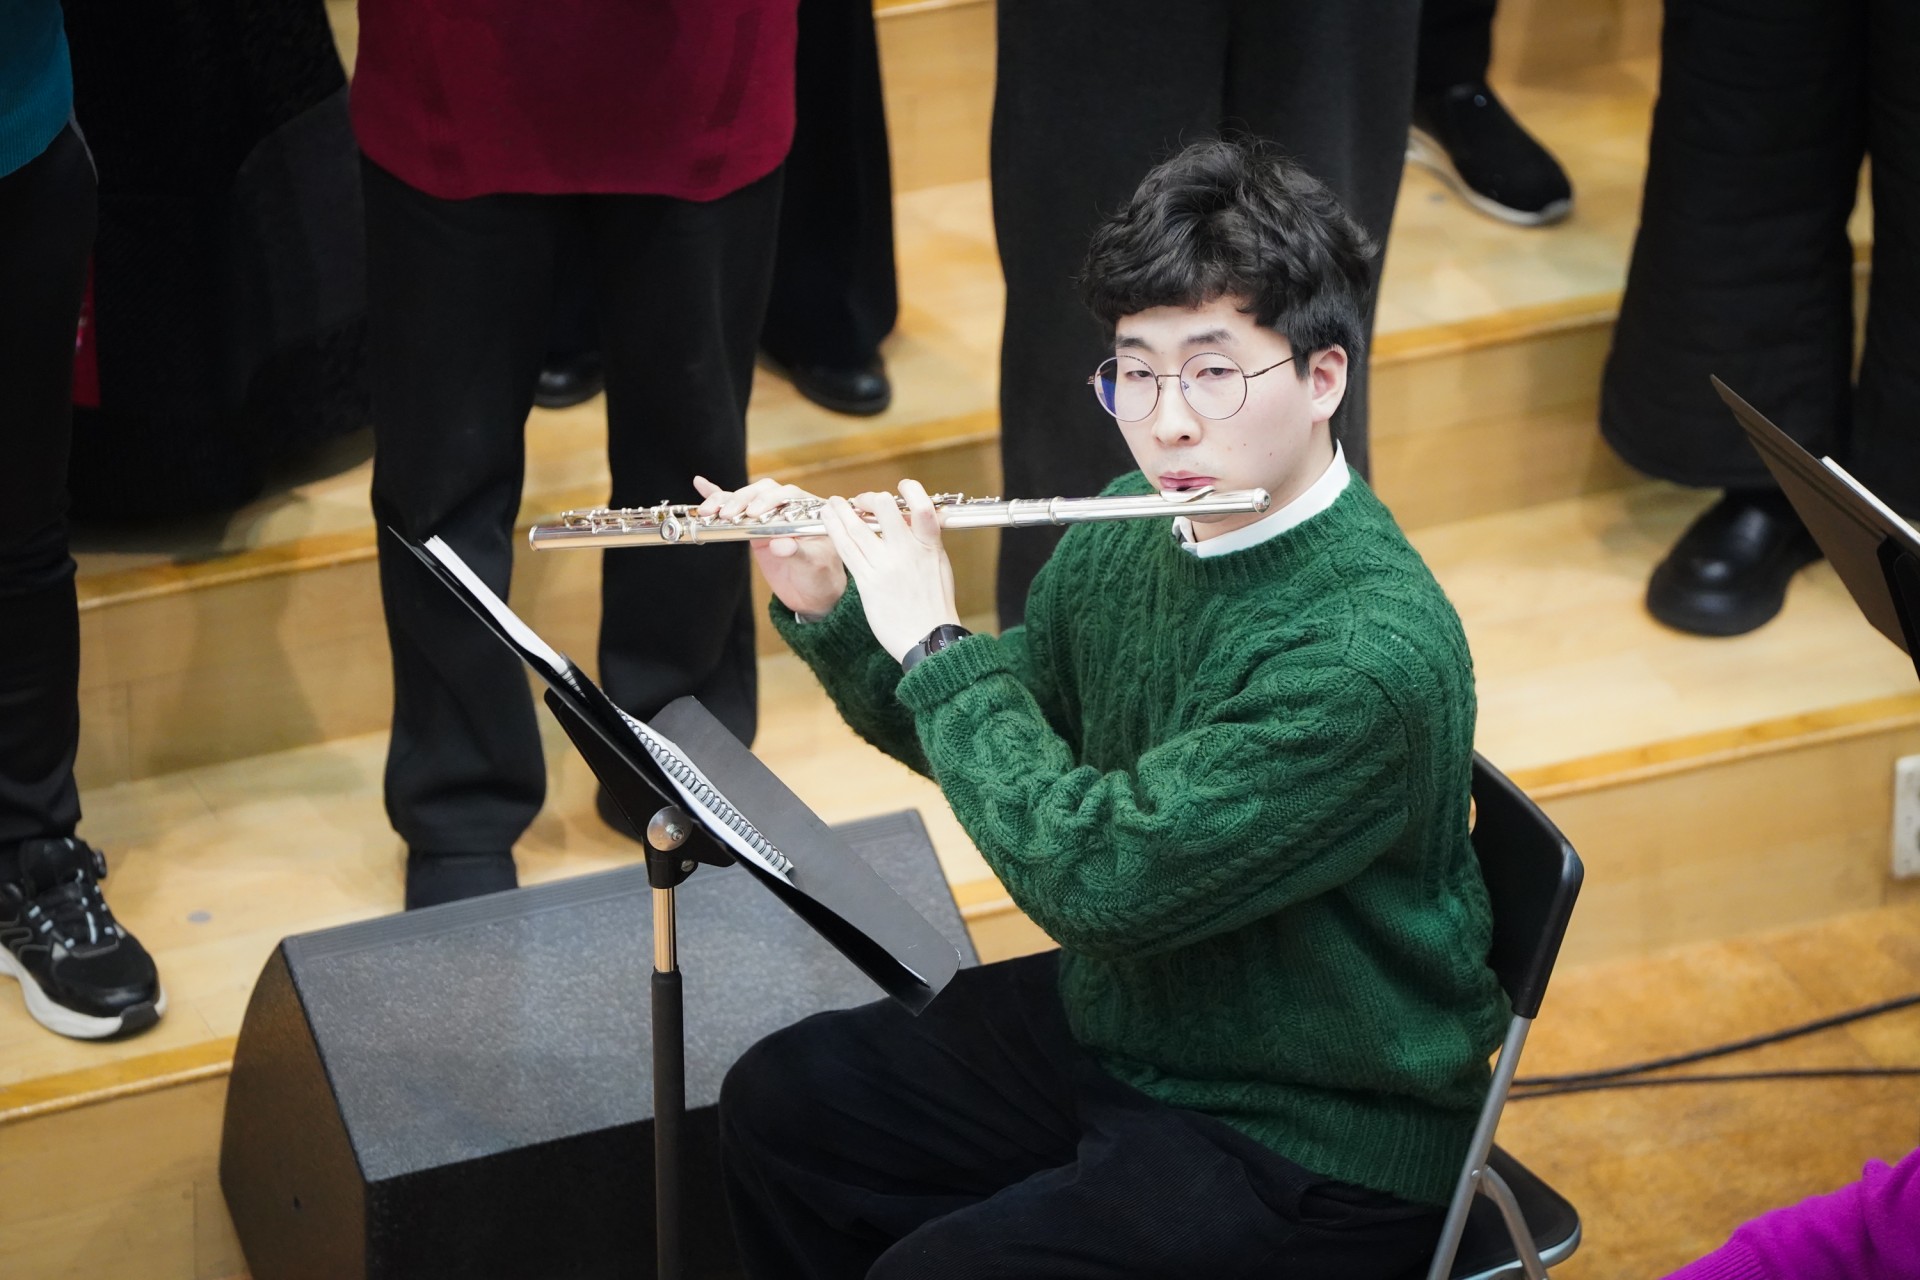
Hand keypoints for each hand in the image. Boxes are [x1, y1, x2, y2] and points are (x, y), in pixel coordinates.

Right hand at [693, 475, 846, 616]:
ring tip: (708, 510)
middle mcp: (789, 508)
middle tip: (728, 514)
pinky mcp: (754, 527)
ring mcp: (770, 516)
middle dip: (742, 500)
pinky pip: (736, 508)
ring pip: (746, 498)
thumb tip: (780, 544)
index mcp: (810, 510)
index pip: (788, 495)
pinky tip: (701, 486)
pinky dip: (719, 497)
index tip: (754, 514)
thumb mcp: (814, 566)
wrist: (812, 594)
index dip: (770, 500)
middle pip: (763, 492)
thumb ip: (798, 553)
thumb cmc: (821, 577)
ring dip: (725, 500)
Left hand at [819, 479, 960, 661]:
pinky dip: (834, 531)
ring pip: (857, 528)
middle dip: (869, 500)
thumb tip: (912, 522)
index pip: (922, 506)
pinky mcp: (868, 582)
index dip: (910, 490)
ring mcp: (885, 566)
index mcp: (930, 546)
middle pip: (883, 510)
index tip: (900, 487)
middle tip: (860, 501)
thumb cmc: (935, 606)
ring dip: (841, 511)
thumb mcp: (940, 567)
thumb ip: (926, 542)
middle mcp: (907, 552)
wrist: (928, 639)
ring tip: (832, 503)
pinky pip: (846, 550)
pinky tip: (828, 521)